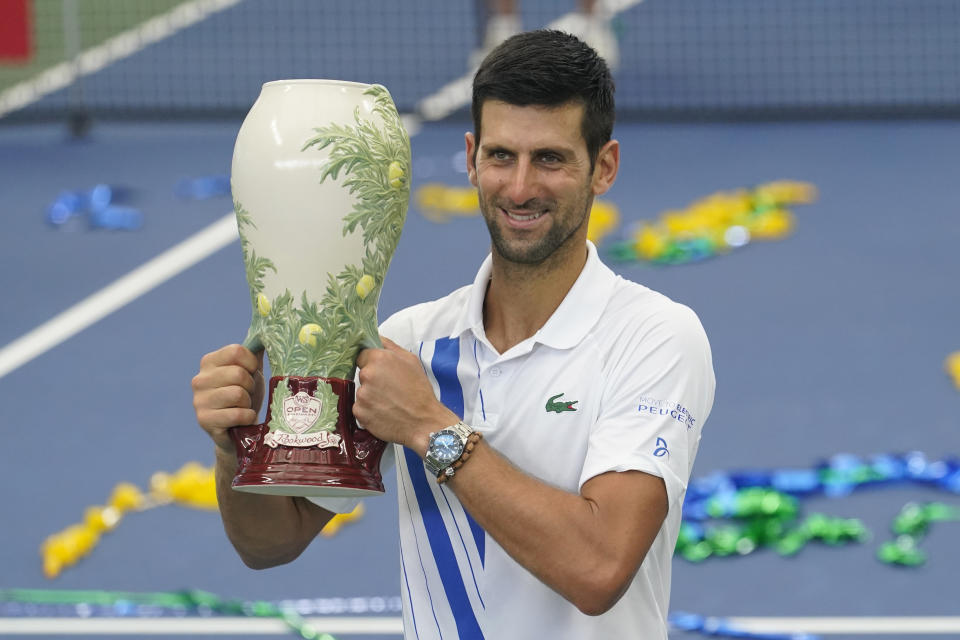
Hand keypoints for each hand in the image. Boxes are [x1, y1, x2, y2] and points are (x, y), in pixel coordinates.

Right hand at [191, 344, 264, 453]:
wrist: (239, 430)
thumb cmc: (246, 396)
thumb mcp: (251, 371)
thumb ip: (255, 351)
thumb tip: (268, 331)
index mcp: (209, 362)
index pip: (236, 351)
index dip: (251, 364)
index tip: (252, 374)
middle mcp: (199, 379)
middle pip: (238, 374)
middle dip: (251, 386)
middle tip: (247, 395)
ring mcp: (199, 400)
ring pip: (238, 394)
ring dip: (248, 403)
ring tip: (243, 407)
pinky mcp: (204, 420)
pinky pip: (237, 414)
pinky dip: (247, 417)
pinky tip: (243, 419)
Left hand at [354, 337, 457, 453]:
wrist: (424, 422)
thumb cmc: (420, 391)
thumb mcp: (411, 361)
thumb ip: (390, 346)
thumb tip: (375, 337)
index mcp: (379, 359)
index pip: (362, 355)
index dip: (372, 362)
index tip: (382, 371)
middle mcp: (367, 375)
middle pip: (362, 374)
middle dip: (373, 380)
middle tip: (389, 389)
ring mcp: (361, 395)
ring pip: (361, 392)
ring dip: (371, 396)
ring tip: (389, 403)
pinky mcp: (359, 413)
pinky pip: (360, 408)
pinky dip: (369, 410)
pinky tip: (383, 413)